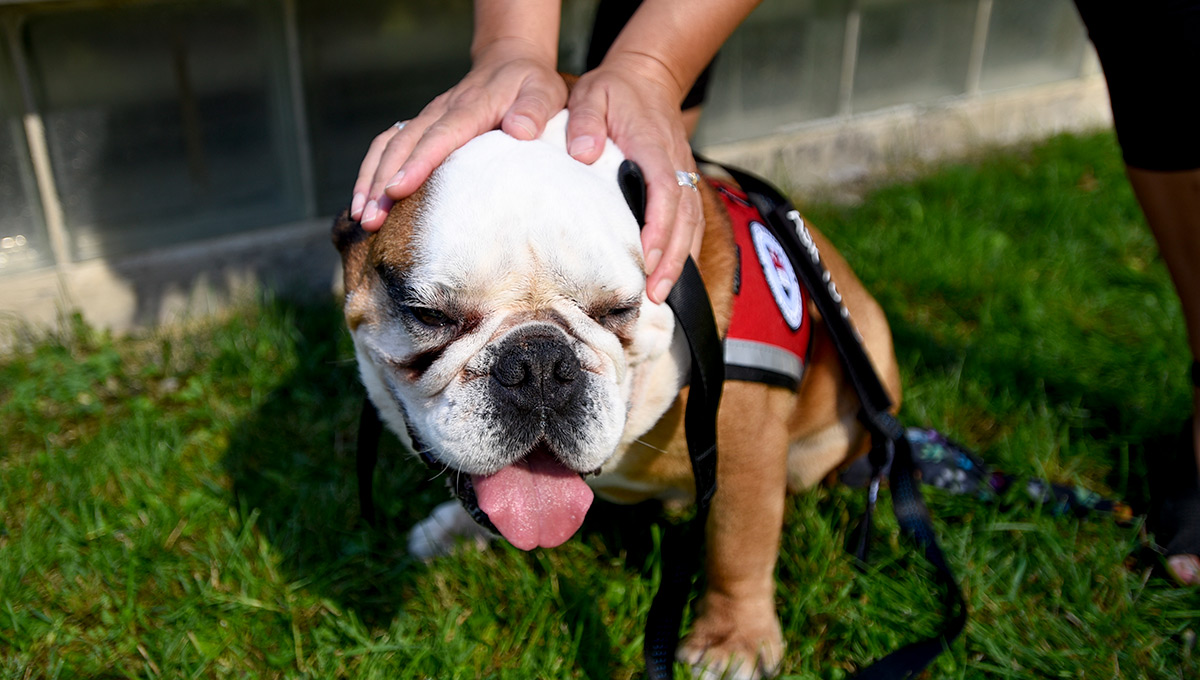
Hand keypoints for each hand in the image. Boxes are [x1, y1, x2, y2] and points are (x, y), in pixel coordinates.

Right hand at [350, 39, 567, 229]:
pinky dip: (371, 171)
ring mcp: (427, 117)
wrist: (510, 62)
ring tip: (363, 218)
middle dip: (383, 182)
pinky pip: (387, 145)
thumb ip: (535, 110)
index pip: (441, 135)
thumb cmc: (531, 84)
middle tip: (372, 220)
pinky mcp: (421, 125)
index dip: (418, 163)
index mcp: (472, 106)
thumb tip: (520, 131)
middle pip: (404, 144)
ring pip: (389, 145)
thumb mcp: (544, 91)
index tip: (397, 190)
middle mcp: (441, 110)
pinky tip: (364, 200)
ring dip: (371, 180)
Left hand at [565, 55, 703, 303]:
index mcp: (652, 144)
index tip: (646, 256)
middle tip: (655, 294)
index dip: (659, 225)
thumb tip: (583, 153)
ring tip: (662, 295)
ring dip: (680, 260)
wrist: (648, 77)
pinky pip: (692, 220)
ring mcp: (685, 172)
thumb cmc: (614, 91)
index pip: (664, 188)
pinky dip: (686, 249)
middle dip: (672, 258)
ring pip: (692, 222)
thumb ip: (585, 122)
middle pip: (684, 216)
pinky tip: (672, 275)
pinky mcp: (685, 182)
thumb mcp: (591, 95)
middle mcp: (676, 162)